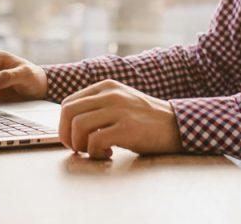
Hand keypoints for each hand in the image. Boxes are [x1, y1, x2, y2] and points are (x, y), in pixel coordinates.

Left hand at [59, 79, 182, 159]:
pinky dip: (95, 152)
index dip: (64, 125)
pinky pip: (95, 140)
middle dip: (66, 135)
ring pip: (78, 126)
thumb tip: (70, 125)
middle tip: (77, 148)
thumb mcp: (120, 102)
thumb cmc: (145, 119)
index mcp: (106, 87)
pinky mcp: (127, 128)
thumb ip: (98, 106)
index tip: (73, 139)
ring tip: (95, 151)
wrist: (176, 125)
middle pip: (68, 113)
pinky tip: (108, 154)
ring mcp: (119, 110)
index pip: (68, 103)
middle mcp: (110, 94)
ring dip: (80, 145)